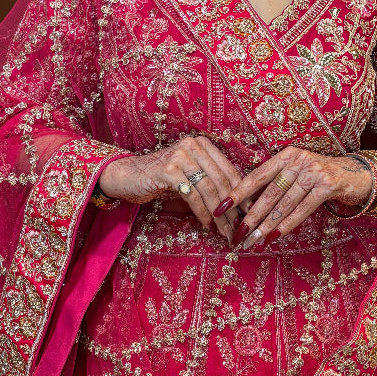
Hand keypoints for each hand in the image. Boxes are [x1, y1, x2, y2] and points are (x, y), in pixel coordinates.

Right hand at [98, 137, 242, 238]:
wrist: (126, 176)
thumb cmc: (160, 179)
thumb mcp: (188, 176)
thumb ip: (209, 184)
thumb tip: (237, 208)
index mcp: (202, 144)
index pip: (230, 170)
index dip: (242, 194)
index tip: (250, 214)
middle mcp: (192, 145)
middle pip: (222, 181)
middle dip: (232, 208)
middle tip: (237, 228)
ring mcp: (180, 156)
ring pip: (209, 189)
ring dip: (219, 215)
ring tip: (224, 231)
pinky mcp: (168, 170)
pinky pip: (192, 195)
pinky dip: (202, 212)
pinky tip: (207, 225)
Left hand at [216, 147, 371, 247]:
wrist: (359, 175)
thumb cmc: (321, 177)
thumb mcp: (297, 173)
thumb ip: (277, 183)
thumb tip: (247, 208)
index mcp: (286, 155)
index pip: (256, 175)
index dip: (237, 193)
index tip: (220, 208)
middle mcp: (298, 159)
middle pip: (268, 193)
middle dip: (250, 216)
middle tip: (237, 234)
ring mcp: (314, 171)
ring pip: (284, 203)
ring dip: (266, 225)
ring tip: (252, 240)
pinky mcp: (328, 185)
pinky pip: (302, 209)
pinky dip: (287, 224)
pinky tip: (275, 236)